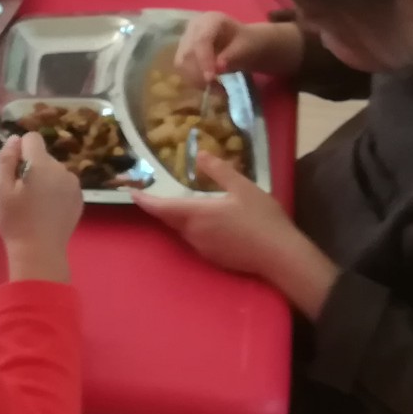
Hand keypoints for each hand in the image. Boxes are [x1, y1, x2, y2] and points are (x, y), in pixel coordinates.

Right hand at [0, 133, 81, 283]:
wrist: (40, 252)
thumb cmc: (15, 221)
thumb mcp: (1, 190)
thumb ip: (6, 160)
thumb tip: (15, 139)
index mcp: (41, 164)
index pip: (32, 138)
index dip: (20, 151)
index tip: (14, 171)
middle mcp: (62, 169)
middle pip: (43, 156)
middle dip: (32, 167)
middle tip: (21, 193)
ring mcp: (74, 184)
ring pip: (54, 171)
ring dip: (45, 179)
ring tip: (35, 204)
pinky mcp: (79, 198)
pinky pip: (64, 185)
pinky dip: (56, 191)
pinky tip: (48, 211)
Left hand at [134, 155, 335, 313]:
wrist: (281, 257)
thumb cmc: (263, 219)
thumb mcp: (244, 188)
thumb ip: (219, 171)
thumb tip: (199, 155)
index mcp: (197, 214)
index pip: (162, 207)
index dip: (145, 200)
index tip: (132, 193)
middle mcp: (194, 233)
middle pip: (170, 219)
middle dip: (161, 207)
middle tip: (154, 194)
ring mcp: (203, 248)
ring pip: (183, 230)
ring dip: (179, 217)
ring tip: (182, 203)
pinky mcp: (214, 258)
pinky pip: (196, 239)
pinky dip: (194, 228)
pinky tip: (208, 221)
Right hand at [174, 14, 303, 85]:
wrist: (244, 44)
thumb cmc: (247, 43)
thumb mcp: (246, 48)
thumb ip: (232, 56)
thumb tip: (217, 68)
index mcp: (210, 20)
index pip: (201, 39)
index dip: (204, 59)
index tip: (211, 79)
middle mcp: (193, 27)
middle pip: (187, 52)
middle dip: (199, 73)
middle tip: (218, 88)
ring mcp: (186, 40)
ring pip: (181, 63)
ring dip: (196, 80)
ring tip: (217, 88)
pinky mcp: (183, 54)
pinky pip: (182, 70)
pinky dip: (194, 81)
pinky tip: (210, 86)